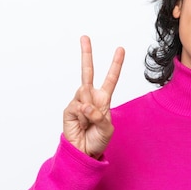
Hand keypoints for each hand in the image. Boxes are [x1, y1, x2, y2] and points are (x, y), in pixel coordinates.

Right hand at [63, 35, 124, 157]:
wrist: (84, 152)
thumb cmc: (98, 140)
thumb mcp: (106, 128)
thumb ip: (99, 115)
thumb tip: (86, 104)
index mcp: (103, 99)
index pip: (111, 78)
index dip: (116, 64)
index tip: (120, 49)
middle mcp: (90, 97)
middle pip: (87, 72)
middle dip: (86, 54)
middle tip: (84, 37)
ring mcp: (78, 102)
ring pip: (84, 93)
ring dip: (89, 109)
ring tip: (89, 123)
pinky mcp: (69, 109)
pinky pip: (77, 106)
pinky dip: (82, 115)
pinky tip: (81, 122)